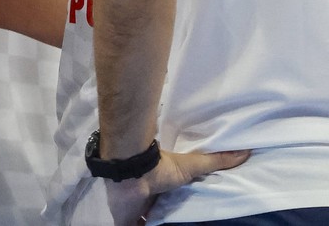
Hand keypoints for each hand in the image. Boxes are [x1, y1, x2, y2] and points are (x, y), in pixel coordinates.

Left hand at [104, 148, 250, 225]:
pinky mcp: (125, 219)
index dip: (174, 206)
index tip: (186, 213)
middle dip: (165, 218)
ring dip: (153, 224)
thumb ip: (214, 161)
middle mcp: (147, 198)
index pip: (168, 200)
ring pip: (145, 220)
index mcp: (160, 186)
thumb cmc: (161, 168)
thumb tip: (245, 151)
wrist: (132, 172)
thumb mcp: (191, 165)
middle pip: (157, 212)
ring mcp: (134, 209)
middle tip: (181, 223)